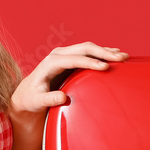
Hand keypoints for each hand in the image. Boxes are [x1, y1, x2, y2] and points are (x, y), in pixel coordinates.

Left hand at [11, 42, 127, 115]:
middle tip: (121, 58)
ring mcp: (65, 55)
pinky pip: (88, 53)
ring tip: (123, 56)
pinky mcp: (70, 59)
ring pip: (88, 48)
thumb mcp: (36, 101)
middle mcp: (58, 55)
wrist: (27, 94)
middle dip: (103, 52)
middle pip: (84, 49)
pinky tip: (114, 55)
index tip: (105, 67)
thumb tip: (62, 98)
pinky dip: (102, 53)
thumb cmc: (31, 99)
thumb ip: (48, 99)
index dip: (90, 62)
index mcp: (50, 63)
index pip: (74, 59)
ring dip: (105, 51)